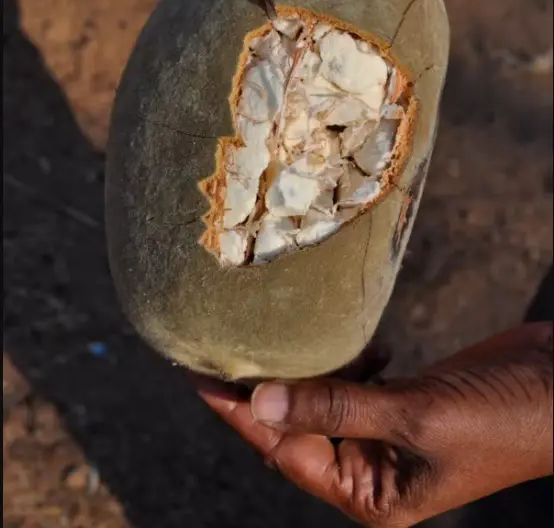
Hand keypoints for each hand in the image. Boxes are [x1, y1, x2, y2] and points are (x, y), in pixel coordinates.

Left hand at [195, 322, 552, 526]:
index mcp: (370, 492)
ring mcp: (387, 434)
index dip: (241, 414)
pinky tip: (369, 345)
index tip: (200, 377)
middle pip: (297, 426)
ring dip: (311, 370)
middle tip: (232, 342)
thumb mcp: (415, 417)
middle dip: (269, 388)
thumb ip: (337, 407)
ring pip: (325, 401)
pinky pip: (358, 384)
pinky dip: (353, 362)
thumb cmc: (499, 420)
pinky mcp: (406, 403)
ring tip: (293, 336)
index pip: (285, 449)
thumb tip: (261, 401)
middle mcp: (371, 468)